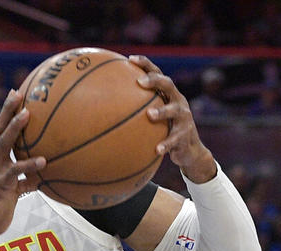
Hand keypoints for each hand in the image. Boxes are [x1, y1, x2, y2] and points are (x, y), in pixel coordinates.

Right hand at [0, 90, 45, 241]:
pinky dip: (30, 167)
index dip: (7, 112)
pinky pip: (17, 173)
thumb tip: (43, 170)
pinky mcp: (3, 186)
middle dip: (9, 110)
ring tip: (28, 115)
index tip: (16, 94)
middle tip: (19, 93)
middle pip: (0, 130)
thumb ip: (23, 176)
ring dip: (16, 129)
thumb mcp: (9, 187)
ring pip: (5, 145)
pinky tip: (44, 161)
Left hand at [129, 55, 216, 182]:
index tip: (130, 59)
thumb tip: (102, 108)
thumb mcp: (152, 119)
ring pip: (174, 110)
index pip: (157, 74)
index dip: (146, 64)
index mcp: (168, 95)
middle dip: (155, 81)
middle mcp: (178, 102)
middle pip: (168, 85)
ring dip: (162, 111)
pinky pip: (175, 139)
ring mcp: (184, 118)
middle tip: (140, 82)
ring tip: (150, 115)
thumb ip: (134, 111)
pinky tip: (156, 150)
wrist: (189, 150)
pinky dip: (166, 144)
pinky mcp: (185, 135)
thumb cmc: (164, 131)